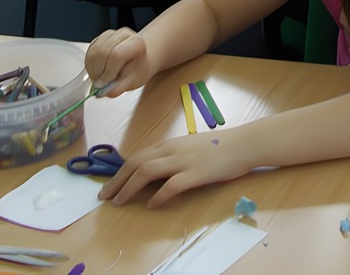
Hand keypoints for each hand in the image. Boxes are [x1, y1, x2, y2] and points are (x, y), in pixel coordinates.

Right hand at [85, 27, 152, 96]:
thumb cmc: (137, 70)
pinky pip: (89, 52)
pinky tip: (98, 72)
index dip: (108, 71)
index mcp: (136, 43)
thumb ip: (119, 87)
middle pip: (102, 52)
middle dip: (99, 72)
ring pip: (93, 52)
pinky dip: (90, 65)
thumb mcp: (133, 82)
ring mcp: (110, 34)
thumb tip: (105, 91)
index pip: (117, 54)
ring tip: (100, 79)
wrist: (136, 61)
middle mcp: (123, 34)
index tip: (104, 85)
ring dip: (93, 70)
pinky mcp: (99, 38)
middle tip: (100, 85)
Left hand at [99, 133, 249, 208]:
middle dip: (117, 181)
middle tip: (105, 197)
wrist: (243, 143)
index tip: (109, 185)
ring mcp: (184, 161)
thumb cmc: (219, 145)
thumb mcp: (190, 147)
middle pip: (136, 163)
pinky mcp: (196, 173)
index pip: (137, 156)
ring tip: (120, 202)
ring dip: (130, 187)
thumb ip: (172, 156)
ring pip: (147, 171)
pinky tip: (153, 205)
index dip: (120, 172)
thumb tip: (153, 171)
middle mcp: (172, 150)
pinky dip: (159, 195)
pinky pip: (172, 185)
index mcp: (170, 144)